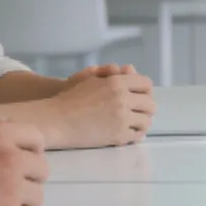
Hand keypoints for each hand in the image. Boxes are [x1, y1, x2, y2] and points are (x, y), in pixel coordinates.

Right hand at [0, 104, 47, 205]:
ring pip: (36, 196)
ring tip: (0, 200)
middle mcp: (13, 161)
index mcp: (0, 136)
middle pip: (41, 170)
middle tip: (6, 181)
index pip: (37, 139)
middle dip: (27, 174)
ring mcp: (12, 192)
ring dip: (22, 198)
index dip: (29, 148)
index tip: (18, 158)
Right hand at [41, 67, 156, 147]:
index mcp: (117, 83)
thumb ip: (112, 73)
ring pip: (146, 121)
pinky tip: (129, 132)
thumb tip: (131, 69)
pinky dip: (135, 134)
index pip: (146, 84)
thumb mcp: (90, 78)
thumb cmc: (70, 97)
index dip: (145, 90)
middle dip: (145, 107)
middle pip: (150, 104)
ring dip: (142, 121)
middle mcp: (123, 100)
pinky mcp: (118, 136)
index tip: (140, 95)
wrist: (56, 120)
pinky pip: (137, 136)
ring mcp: (122, 119)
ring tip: (135, 122)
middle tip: (139, 111)